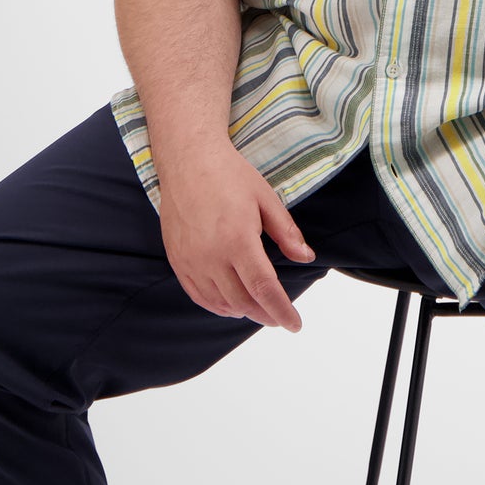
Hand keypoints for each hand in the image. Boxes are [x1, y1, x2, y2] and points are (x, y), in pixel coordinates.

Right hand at [159, 140, 315, 332]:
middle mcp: (211, 255)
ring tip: (259, 308)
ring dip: (243, 310)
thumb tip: (306, 257)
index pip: (263, 288)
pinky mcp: (178, 260)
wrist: (188, 161)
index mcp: (237, 239)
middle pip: (242, 301)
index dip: (281, 310)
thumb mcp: (266, 198)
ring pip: (220, 302)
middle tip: (280, 316)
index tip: (294, 324)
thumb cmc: (230, 175)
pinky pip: (198, 295)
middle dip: (265, 313)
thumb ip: (286, 232)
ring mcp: (191, 260)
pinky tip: (231, 304)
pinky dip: (217, 305)